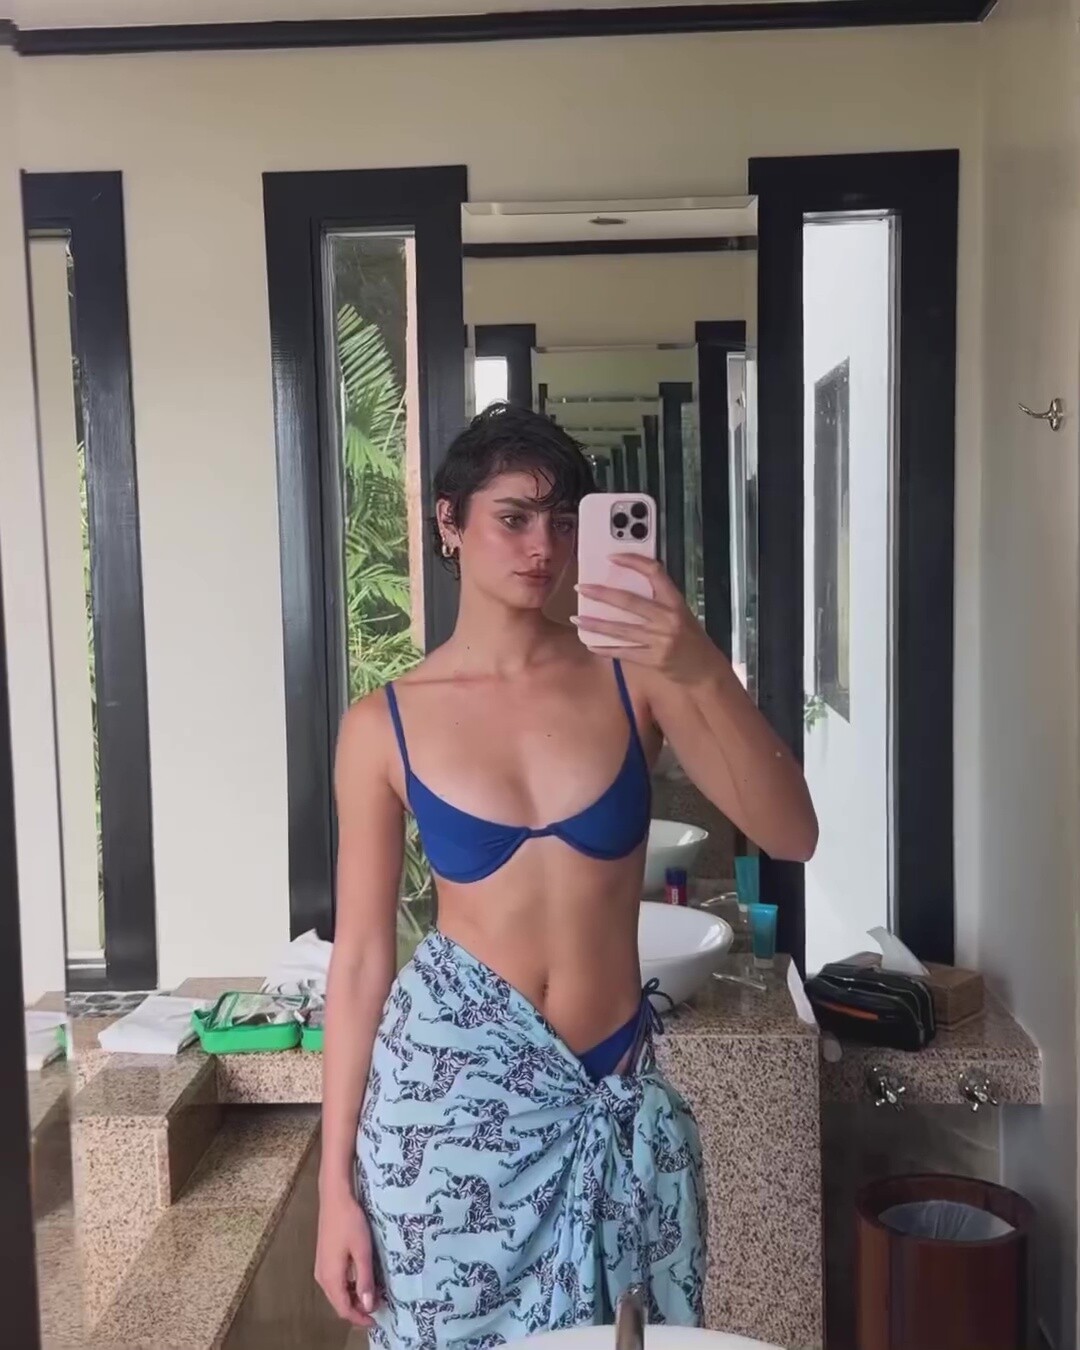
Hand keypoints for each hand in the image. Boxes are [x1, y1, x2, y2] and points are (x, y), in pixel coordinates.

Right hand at [315, 1186, 380, 1327]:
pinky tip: (360, 1280)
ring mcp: (321, 1267)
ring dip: (353, 1298)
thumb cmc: (350, 1223)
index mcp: (331, 1278)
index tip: (376, 1320)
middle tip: (378, 1308)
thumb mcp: (362, 1252)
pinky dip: (348, 1287)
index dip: (360, 1318)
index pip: (344, 1309)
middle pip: (338, 1303)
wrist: (334, 1198)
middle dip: (357, 1309)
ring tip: (372, 1295)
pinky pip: (335, 1282)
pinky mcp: (323, 1259)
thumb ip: (365, 1280)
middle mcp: (322, 1277)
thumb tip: (369, 1306)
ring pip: (336, 1293)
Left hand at [573, 554, 722, 684]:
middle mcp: (668, 618)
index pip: (654, 572)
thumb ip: (660, 603)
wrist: (705, 671)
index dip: (633, 562)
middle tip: (582, 588)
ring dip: (596, 623)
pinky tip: (590, 643)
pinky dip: (605, 648)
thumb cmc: (692, 641)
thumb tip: (627, 592)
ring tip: (577, 618)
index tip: (612, 557)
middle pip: (629, 601)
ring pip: (621, 629)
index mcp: (676, 602)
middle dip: (602, 594)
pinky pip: (624, 652)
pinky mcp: (653, 659)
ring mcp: (660, 640)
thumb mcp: (682, 615)